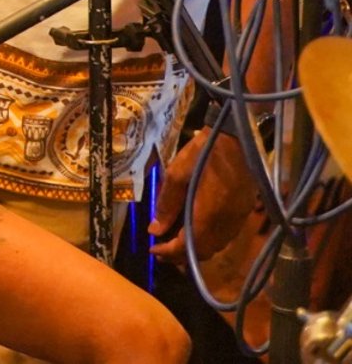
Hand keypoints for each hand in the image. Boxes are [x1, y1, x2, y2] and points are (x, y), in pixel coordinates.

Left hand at [149, 126, 260, 264]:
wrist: (238, 140)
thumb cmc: (203, 153)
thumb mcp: (176, 174)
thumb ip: (167, 205)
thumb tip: (156, 230)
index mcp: (208, 216)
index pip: (186, 246)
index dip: (168, 252)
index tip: (153, 251)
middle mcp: (225, 224)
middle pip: (203, 251)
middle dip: (180, 255)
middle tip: (161, 251)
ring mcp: (238, 220)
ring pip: (215, 247)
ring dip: (195, 250)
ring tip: (175, 243)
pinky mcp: (243, 213)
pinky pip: (225, 237)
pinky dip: (208, 241)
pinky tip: (196, 231)